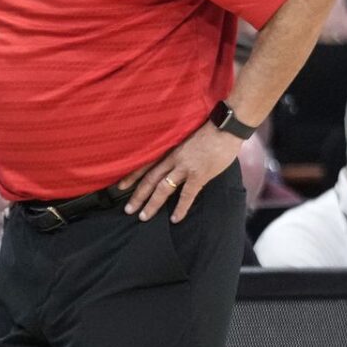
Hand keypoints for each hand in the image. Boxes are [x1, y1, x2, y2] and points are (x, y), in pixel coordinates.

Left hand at [120, 125, 241, 222]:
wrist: (226, 127)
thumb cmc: (209, 129)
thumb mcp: (186, 136)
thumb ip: (178, 149)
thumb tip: (174, 158)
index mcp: (169, 148)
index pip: (145, 163)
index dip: (132, 176)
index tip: (120, 186)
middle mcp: (173, 159)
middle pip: (149, 179)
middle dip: (138, 195)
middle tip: (128, 210)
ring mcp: (185, 168)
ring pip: (162, 189)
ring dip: (152, 204)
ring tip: (143, 217)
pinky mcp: (199, 175)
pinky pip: (187, 195)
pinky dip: (180, 208)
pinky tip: (175, 219)